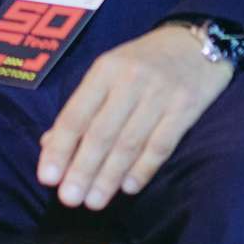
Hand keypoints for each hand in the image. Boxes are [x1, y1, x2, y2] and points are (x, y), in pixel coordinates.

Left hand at [35, 22, 232, 209]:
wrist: (197, 41)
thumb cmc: (144, 60)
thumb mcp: (109, 71)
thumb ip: (82, 105)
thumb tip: (51, 144)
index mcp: (105, 70)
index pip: (76, 115)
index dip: (61, 148)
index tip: (47, 178)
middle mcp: (130, 81)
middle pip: (101, 133)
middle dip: (83, 169)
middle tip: (69, 199)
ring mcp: (160, 95)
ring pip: (129, 143)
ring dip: (109, 176)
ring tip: (94, 201)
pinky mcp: (186, 109)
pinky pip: (161, 145)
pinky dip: (143, 168)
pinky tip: (128, 187)